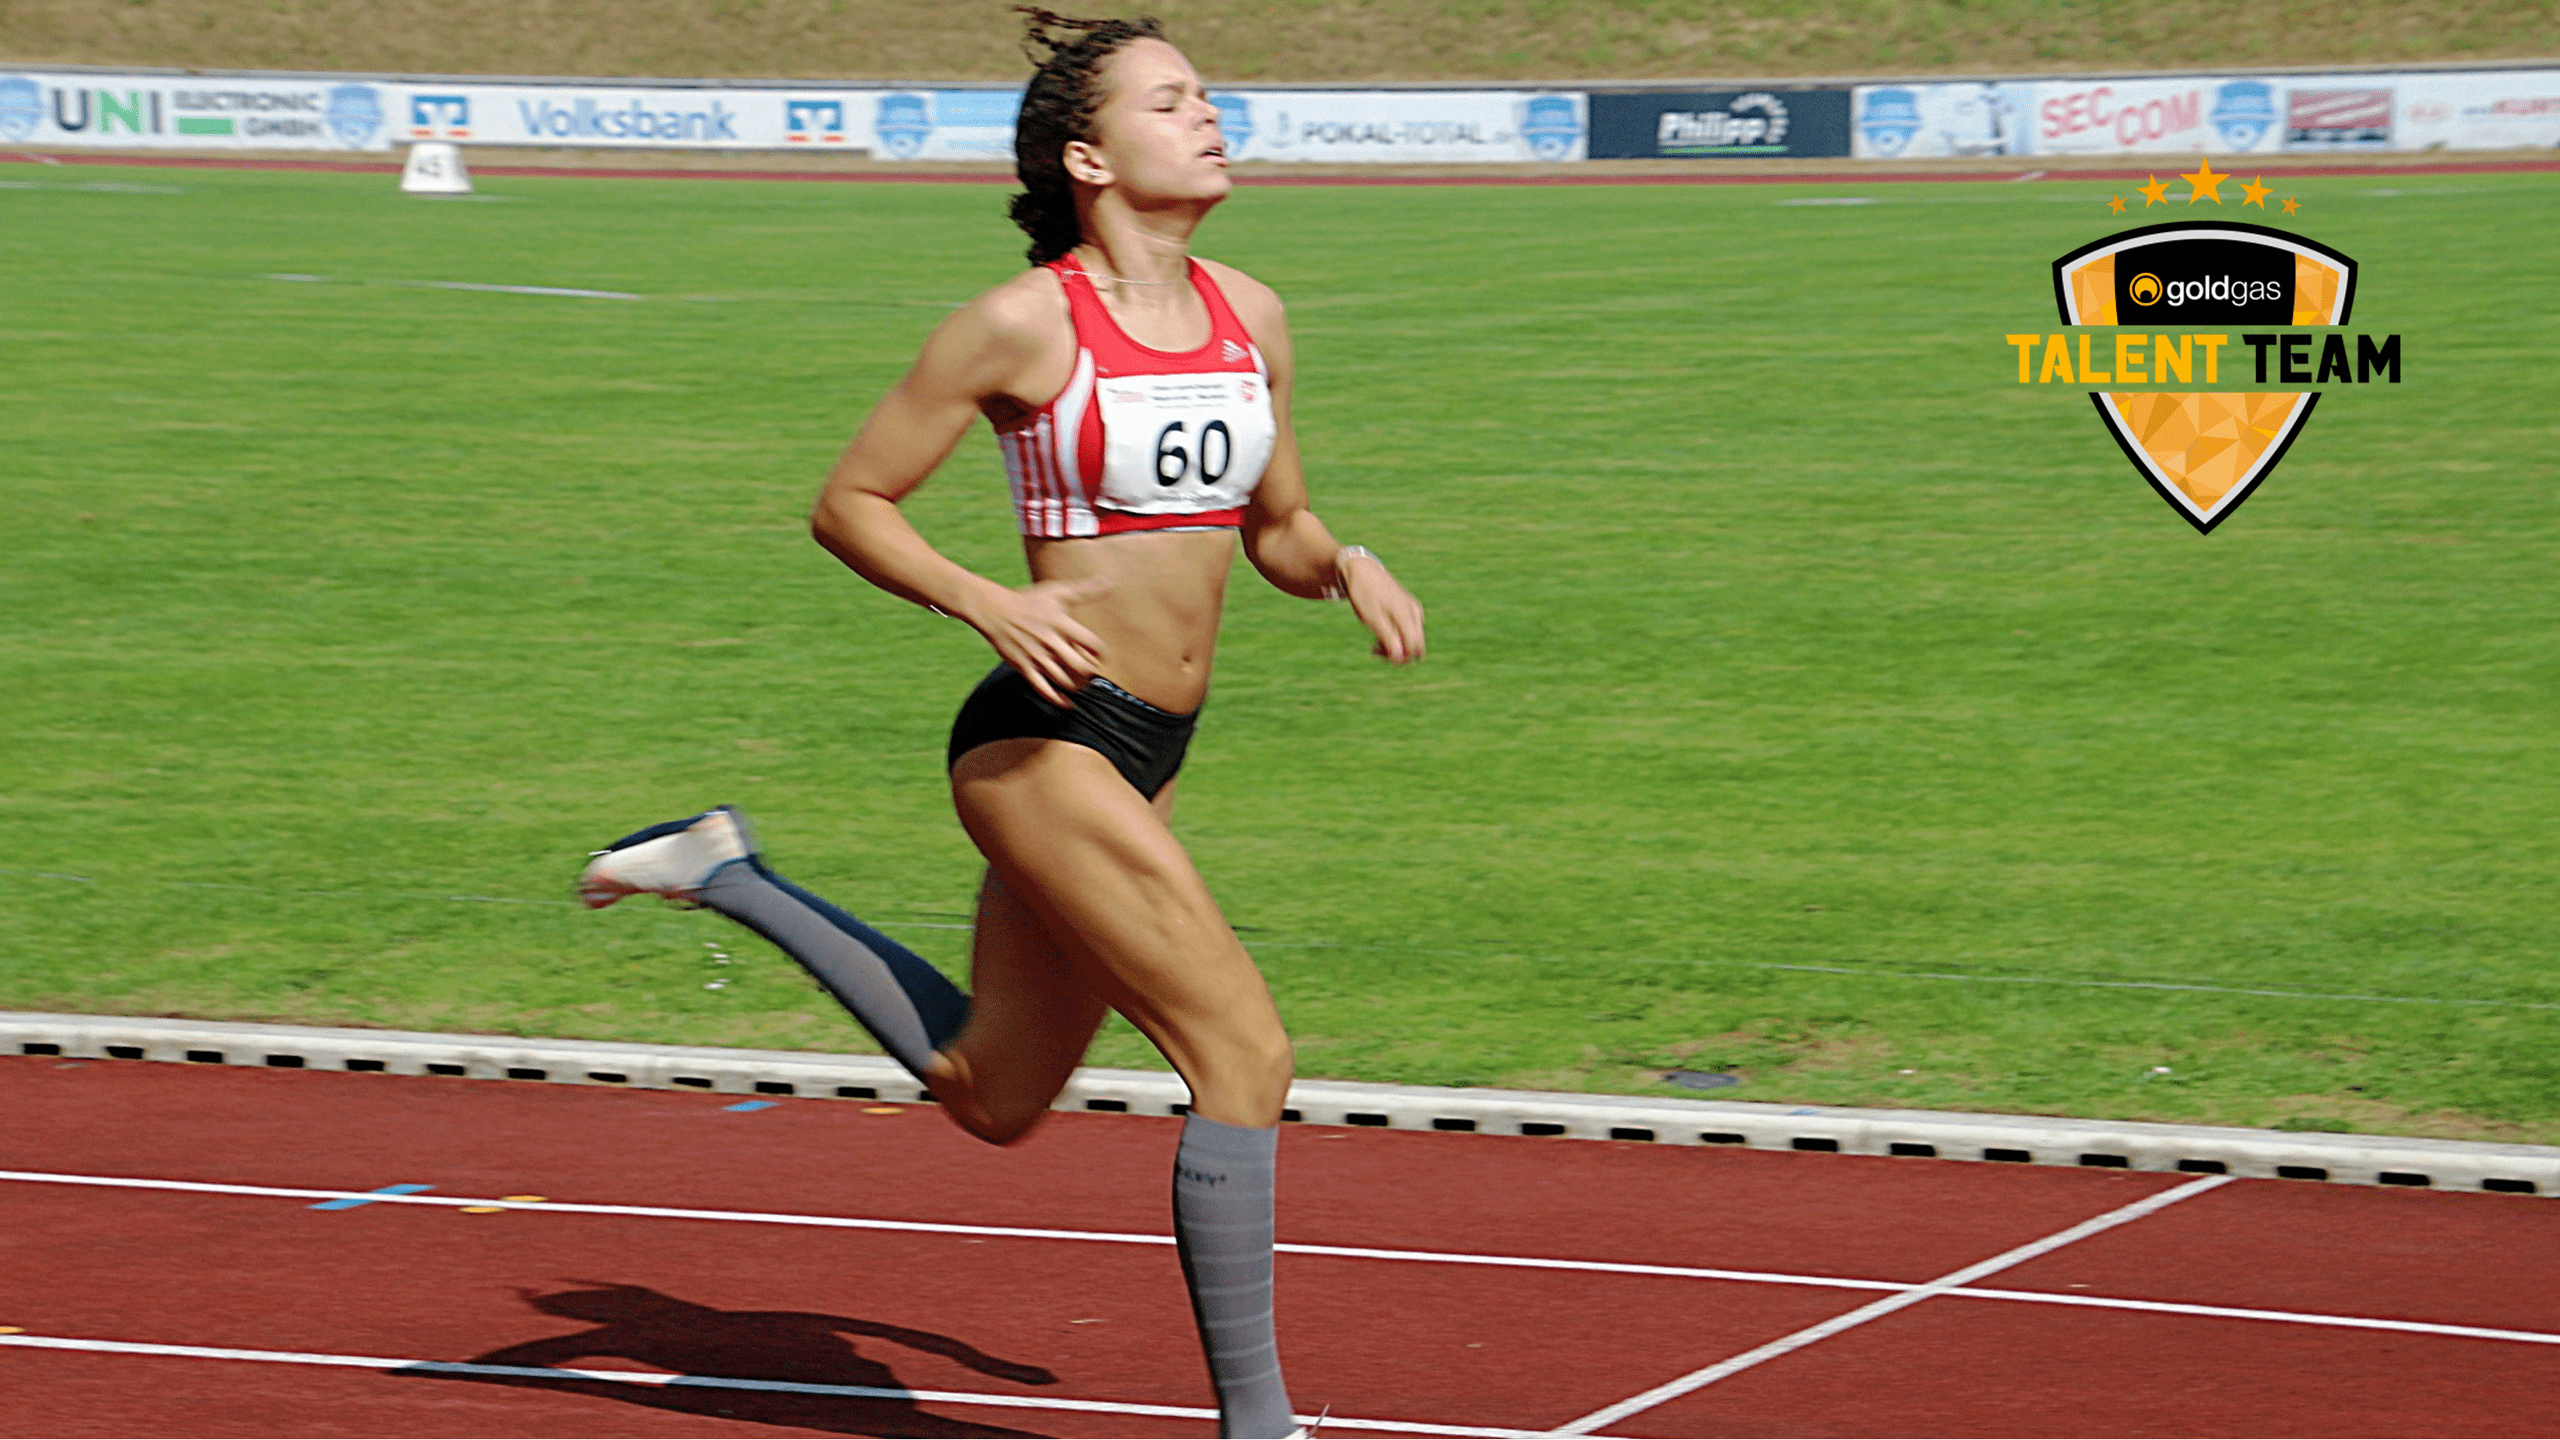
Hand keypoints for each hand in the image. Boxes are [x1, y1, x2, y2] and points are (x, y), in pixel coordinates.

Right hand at [971, 575, 1108, 705]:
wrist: (995, 610)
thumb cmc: (1030, 601)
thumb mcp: (1057, 592)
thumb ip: (1085, 590)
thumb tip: (1109, 581)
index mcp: (1062, 624)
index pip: (1092, 644)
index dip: (1101, 654)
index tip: (1101, 657)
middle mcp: (1050, 641)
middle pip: (1080, 667)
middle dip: (1090, 675)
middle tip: (1091, 674)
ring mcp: (1036, 656)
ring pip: (1063, 680)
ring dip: (1076, 687)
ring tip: (1080, 686)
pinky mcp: (1023, 666)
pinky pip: (1042, 688)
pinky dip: (1056, 699)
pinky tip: (1066, 702)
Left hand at [1343, 555, 1425, 664]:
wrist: (1361, 570)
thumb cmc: (1364, 594)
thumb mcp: (1372, 619)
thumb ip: (1387, 638)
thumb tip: (1400, 658)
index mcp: (1407, 615)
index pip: (1415, 647)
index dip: (1399, 658)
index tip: (1377, 653)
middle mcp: (1414, 612)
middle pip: (1416, 645)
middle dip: (1399, 653)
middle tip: (1375, 649)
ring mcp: (1413, 608)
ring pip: (1413, 637)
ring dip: (1396, 645)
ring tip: (1374, 641)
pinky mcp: (1408, 606)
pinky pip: (1409, 628)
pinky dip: (1396, 634)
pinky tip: (1380, 630)